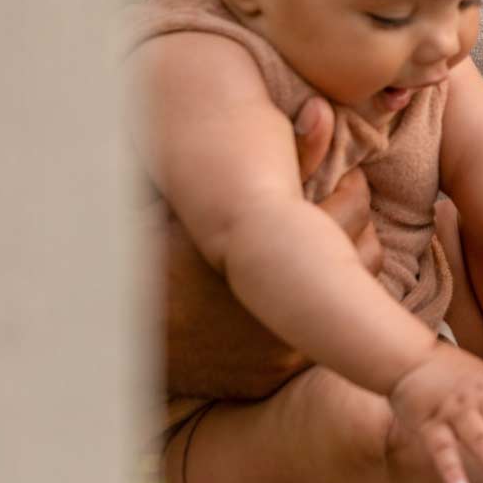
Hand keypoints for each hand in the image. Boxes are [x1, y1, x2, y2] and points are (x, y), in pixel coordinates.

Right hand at [163, 96, 380, 397]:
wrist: (116, 329)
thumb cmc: (164, 247)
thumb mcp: (216, 195)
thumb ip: (281, 154)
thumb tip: (322, 110)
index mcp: (278, 247)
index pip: (354, 208)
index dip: (351, 187)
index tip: (344, 177)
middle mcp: (290, 299)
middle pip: (365, 250)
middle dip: (355, 223)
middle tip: (340, 205)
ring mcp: (287, 344)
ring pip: (356, 292)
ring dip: (349, 262)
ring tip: (326, 241)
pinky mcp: (277, 371)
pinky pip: (325, 334)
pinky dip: (321, 306)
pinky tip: (303, 283)